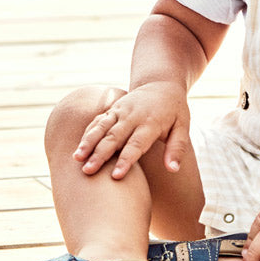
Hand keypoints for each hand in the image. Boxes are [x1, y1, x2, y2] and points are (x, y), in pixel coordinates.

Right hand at [73, 81, 189, 178]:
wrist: (161, 84)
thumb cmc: (174, 111)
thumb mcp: (183, 127)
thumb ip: (177, 148)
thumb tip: (173, 170)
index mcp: (151, 122)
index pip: (136, 144)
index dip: (126, 160)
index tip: (116, 176)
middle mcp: (133, 116)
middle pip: (114, 137)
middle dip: (100, 154)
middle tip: (88, 171)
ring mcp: (120, 111)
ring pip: (101, 127)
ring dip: (88, 142)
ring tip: (76, 158)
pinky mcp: (112, 109)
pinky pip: (98, 121)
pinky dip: (87, 133)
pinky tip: (78, 147)